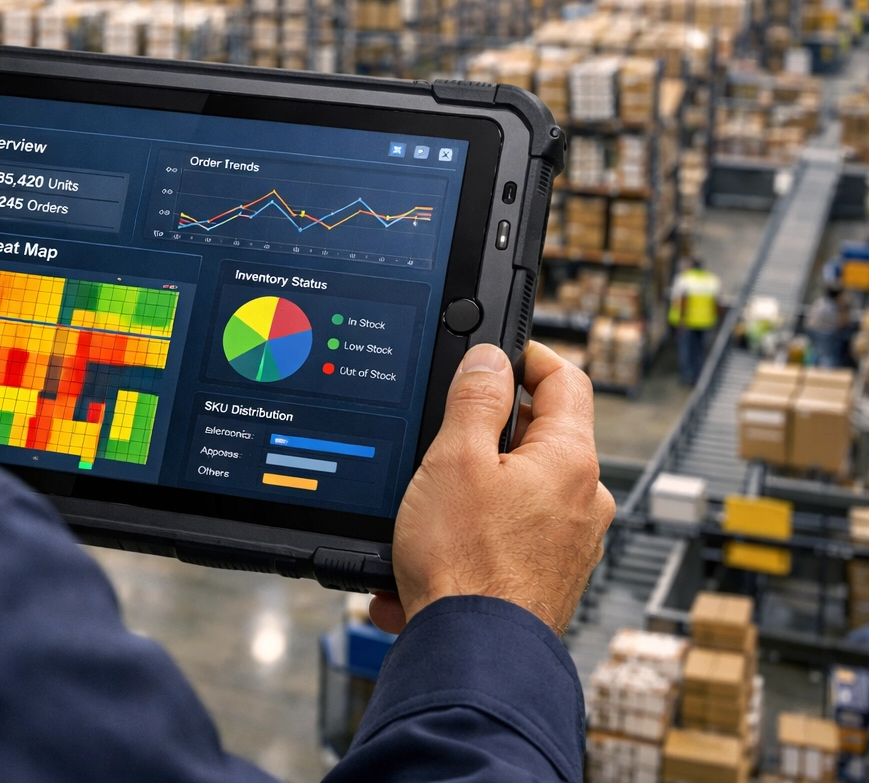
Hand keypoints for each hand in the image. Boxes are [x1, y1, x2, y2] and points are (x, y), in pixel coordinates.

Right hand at [368, 341, 612, 635]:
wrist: (473, 656)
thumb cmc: (466, 563)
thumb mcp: (455, 459)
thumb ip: (475, 400)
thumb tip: (490, 359)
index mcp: (571, 461)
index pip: (566, 379)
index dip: (528, 355)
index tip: (495, 353)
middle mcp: (585, 501)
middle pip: (540, 437)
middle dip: (487, 431)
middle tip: (441, 436)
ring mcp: (571, 544)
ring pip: (520, 491)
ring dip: (471, 490)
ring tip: (424, 511)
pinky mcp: (548, 579)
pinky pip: (507, 538)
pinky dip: (469, 537)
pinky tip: (424, 558)